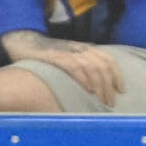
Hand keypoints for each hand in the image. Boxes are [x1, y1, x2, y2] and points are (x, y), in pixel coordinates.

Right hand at [1, 31, 123, 105]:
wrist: (24, 43)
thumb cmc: (49, 55)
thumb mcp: (71, 57)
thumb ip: (84, 66)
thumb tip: (98, 86)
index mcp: (86, 49)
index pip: (109, 60)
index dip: (117, 76)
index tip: (121, 91)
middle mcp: (80, 49)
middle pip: (103, 67)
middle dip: (109, 86)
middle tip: (110, 102)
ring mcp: (68, 52)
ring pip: (92, 68)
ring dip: (99, 86)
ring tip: (101, 100)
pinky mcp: (56, 57)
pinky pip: (75, 67)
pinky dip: (83, 79)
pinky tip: (87, 90)